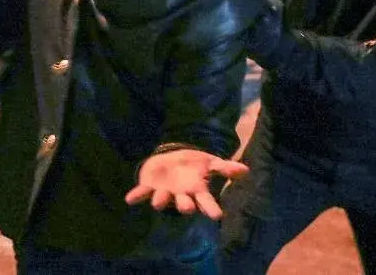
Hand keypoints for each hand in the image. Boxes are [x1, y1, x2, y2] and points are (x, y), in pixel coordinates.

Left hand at [125, 149, 247, 220]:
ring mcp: (165, 193)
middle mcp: (181, 196)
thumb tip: (245, 171)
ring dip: (161, 201)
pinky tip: (129, 199)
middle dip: (185, 207)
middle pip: (184, 205)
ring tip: (159, 202)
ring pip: (163, 200)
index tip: (218, 216)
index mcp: (196, 191)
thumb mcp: (210, 162)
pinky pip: (143, 193)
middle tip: (187, 208)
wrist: (171, 159)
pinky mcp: (150, 187)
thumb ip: (225, 167)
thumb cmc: (194, 164)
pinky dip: (136, 196)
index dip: (211, 208)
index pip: (206, 201)